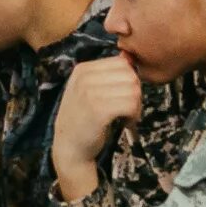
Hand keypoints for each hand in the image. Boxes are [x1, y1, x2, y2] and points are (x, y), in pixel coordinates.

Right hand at [49, 56, 142, 199]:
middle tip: (128, 109)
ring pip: (133, 89)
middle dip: (135, 92)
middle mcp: (84, 77)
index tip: (122, 97)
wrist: (69, 148)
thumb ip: (107, 75)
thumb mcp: (89, 90)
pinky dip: (134, 115)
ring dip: (136, 106)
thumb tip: (129, 58)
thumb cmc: (84, 120)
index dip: (129, 80)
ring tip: (126, 116)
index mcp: (82, 69)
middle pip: (129, 75)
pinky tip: (126, 123)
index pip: (121, 63)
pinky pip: (131, 104)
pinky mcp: (98, 110)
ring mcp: (89, 93)